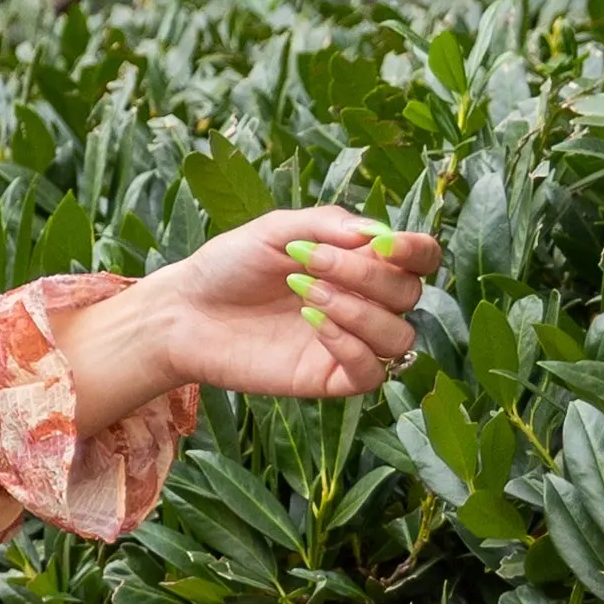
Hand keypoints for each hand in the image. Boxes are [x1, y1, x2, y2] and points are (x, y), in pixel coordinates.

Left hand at [51, 210, 440, 429]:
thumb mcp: (276, 230)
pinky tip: (313, 324)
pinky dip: (352, 347)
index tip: (384, 244)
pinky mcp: (327, 379)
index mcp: (360, 264)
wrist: (182, 311)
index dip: (417, 251)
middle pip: (410, 294)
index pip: (420, 260)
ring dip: (360, 310)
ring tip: (306, 293)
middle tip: (310, 263)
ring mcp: (347, 344)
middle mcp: (363, 304)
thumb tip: (377, 235)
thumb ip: (328, 225)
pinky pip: (371, 374)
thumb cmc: (228, 266)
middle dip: (367, 274)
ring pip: (399, 336)